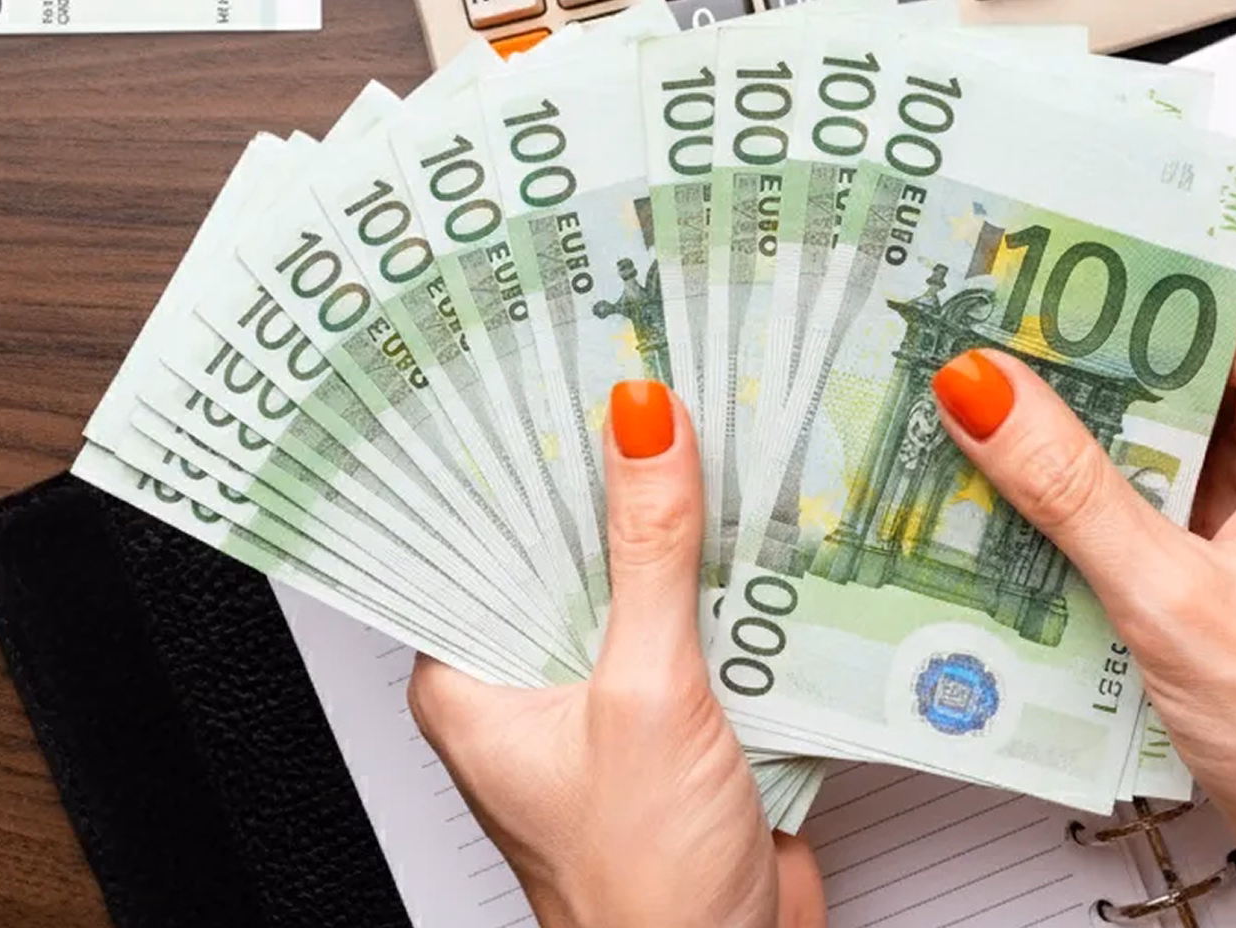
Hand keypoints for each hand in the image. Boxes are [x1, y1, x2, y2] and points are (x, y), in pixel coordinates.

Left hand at [409, 381, 825, 927]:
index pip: (479, 528)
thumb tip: (640, 426)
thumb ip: (651, 553)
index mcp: (472, 678)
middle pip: (566, 544)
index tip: (549, 361)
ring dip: (682, 523)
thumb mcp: (646, 694)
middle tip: (650, 367)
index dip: (516, 447)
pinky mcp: (682, 718)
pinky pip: (702, 625)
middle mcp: (530, 684)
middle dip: (613, 471)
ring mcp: (609, 700)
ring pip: (642, 580)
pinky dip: (734, 583)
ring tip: (716, 421)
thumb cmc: (642, 891)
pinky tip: (763, 524)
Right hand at [930, 280, 1235, 927]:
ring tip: (969, 410)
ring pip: (1154, 423)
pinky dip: (1085, 493)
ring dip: (1068, 428)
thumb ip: (1070, 487)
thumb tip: (987, 389)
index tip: (1014, 255)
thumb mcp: (1177, 599)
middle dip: (1068, 352)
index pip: (1209, 289)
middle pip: (1172, 352)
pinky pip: (1151, 488)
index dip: (1108, 268)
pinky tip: (1010, 495)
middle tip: (963, 334)